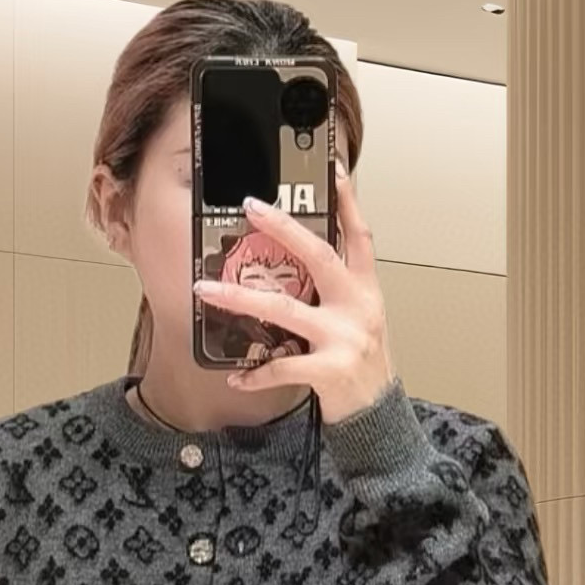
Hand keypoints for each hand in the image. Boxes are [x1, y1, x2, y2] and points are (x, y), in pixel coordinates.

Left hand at [192, 161, 396, 423]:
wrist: (378, 414)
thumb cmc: (362, 364)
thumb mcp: (359, 319)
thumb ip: (335, 291)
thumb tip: (299, 264)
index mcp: (365, 290)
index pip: (360, 236)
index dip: (349, 203)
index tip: (334, 170)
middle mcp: (357, 307)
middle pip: (319, 256)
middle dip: (284, 229)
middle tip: (251, 206)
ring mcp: (345, 337)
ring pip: (285, 310)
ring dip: (241, 300)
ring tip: (207, 290)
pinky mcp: (330, 370)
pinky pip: (283, 366)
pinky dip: (257, 373)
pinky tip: (238, 376)